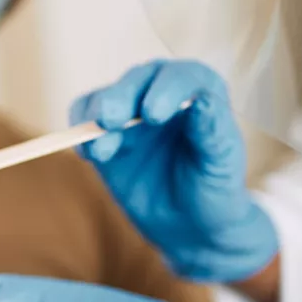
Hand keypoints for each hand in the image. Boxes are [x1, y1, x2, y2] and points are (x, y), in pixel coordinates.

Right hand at [69, 59, 278, 282]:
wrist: (190, 223)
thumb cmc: (215, 189)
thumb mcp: (221, 163)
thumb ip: (212, 130)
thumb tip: (203, 100)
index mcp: (199, 91)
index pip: (182, 78)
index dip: (166, 90)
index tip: (153, 115)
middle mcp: (162, 92)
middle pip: (137, 81)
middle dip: (121, 98)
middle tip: (111, 120)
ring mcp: (130, 111)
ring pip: (105, 98)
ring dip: (96, 117)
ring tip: (102, 150)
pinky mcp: (105, 133)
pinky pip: (84, 120)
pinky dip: (80, 133)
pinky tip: (88, 155)